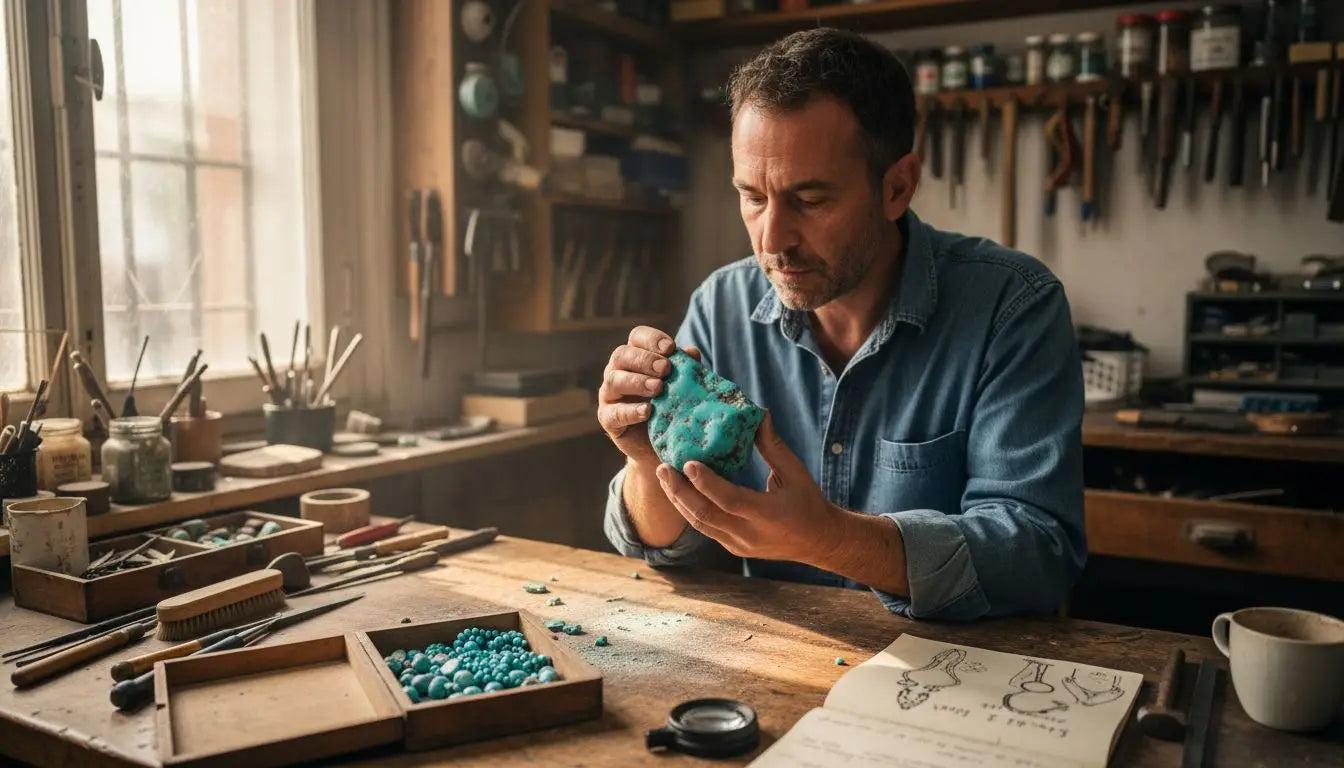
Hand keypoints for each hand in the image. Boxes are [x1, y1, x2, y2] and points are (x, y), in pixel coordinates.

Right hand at [597, 325, 699, 464]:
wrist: (662, 443)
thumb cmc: (671, 406)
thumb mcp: (682, 386)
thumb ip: (686, 369)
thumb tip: (692, 352)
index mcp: (635, 356)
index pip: (637, 337)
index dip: (652, 339)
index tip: (671, 348)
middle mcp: (618, 371)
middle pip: (622, 354)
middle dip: (645, 360)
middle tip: (665, 369)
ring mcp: (609, 394)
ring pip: (614, 380)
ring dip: (637, 382)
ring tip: (658, 388)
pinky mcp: (607, 418)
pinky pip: (614, 412)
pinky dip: (630, 411)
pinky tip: (647, 412)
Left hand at [655, 413, 845, 563]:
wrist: (819, 542)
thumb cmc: (809, 502)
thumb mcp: (796, 472)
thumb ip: (773, 446)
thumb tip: (758, 414)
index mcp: (769, 515)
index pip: (730, 500)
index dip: (707, 483)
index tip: (687, 463)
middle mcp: (750, 534)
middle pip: (705, 516)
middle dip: (679, 491)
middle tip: (663, 468)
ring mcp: (739, 545)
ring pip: (700, 524)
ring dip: (678, 500)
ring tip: (664, 477)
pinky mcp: (733, 548)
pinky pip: (705, 528)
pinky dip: (689, 509)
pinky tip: (679, 491)